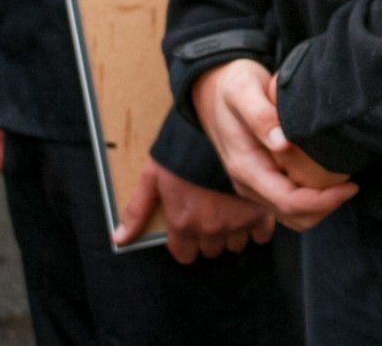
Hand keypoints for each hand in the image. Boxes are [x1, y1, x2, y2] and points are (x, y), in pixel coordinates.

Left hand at [114, 159, 278, 263]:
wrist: (222, 126)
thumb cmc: (185, 149)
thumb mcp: (154, 175)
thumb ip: (137, 210)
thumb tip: (120, 238)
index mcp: (183, 222)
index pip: (185, 255)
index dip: (185, 244)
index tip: (189, 232)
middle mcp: (210, 227)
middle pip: (211, 250)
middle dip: (209, 237)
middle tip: (211, 216)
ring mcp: (237, 221)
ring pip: (235, 244)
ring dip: (233, 233)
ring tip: (231, 212)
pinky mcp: (260, 210)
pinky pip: (261, 235)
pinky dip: (257, 227)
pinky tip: (251, 212)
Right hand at [191, 59, 355, 230]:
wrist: (211, 88)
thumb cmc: (231, 84)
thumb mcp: (242, 90)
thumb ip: (259, 115)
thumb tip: (282, 142)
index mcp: (245, 167)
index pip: (288, 201)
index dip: (323, 201)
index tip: (351, 185)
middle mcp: (248, 183)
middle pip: (293, 215)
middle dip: (326, 207)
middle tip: (353, 184)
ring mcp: (254, 183)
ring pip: (291, 215)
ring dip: (320, 207)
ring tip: (344, 183)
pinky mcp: (261, 178)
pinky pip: (288, 201)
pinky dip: (311, 199)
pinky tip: (329, 177)